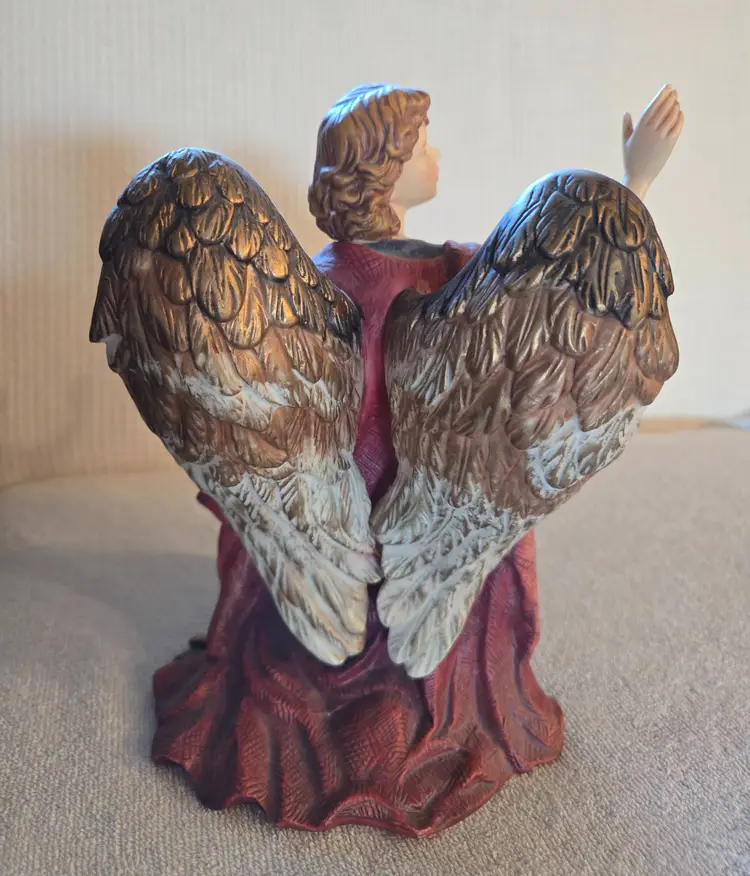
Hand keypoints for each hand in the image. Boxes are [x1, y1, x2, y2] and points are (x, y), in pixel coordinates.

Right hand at [622, 85, 683, 200]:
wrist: (639, 177)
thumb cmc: (631, 160)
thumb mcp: (626, 142)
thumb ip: (626, 127)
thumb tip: (626, 113)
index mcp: (640, 128)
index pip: (653, 106)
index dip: (661, 95)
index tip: (667, 88)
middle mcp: (651, 130)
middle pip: (664, 108)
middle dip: (670, 98)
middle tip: (674, 92)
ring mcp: (661, 137)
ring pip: (672, 116)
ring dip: (675, 107)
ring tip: (676, 102)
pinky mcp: (669, 144)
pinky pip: (677, 127)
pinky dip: (680, 118)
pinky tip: (680, 113)